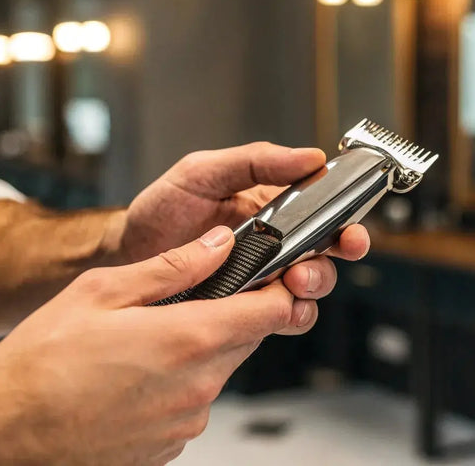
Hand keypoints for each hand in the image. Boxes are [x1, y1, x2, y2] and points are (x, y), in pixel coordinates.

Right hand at [0, 227, 301, 464]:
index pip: (273, 310)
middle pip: (244, 339)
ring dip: (192, 353)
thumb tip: (218, 244)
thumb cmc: (38, 365)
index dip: (277, 287)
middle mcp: (198, 387)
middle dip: (225, 316)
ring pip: (215, 372)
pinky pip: (188, 404)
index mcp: (190, 340)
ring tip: (136, 346)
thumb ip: (173, 266)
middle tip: (180, 303)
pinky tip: (128, 378)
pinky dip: (171, 386)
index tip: (270, 274)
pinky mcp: (169, 447)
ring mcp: (185, 422)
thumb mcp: (102, 291)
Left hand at [116, 142, 370, 331]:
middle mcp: (275, 243)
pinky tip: (276, 312)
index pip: (325, 211)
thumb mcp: (204, 171)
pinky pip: (281, 317)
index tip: (349, 228)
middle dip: (331, 262)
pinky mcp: (246, 308)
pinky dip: (288, 317)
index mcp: (274, 206)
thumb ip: (255, 161)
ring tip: (291, 283)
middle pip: (327, 254)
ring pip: (309, 289)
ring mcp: (263, 277)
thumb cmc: (160, 209)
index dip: (346, 221)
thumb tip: (308, 157)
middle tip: (312, 263)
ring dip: (311, 289)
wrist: (124, 254)